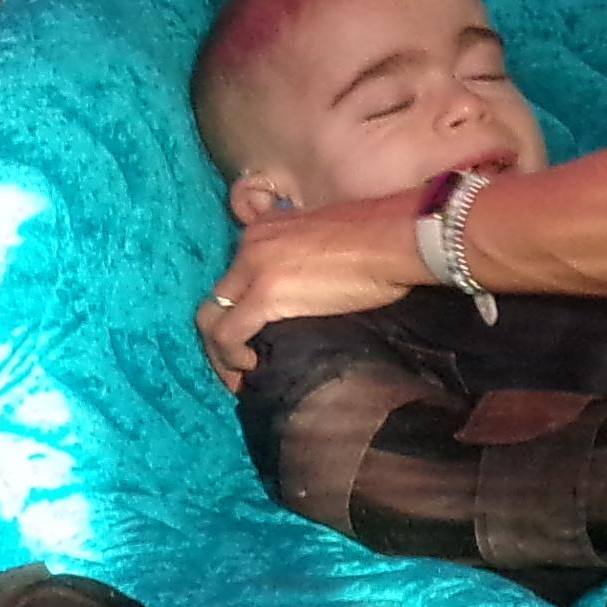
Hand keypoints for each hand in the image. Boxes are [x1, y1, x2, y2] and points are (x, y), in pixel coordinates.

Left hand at [201, 199, 425, 384]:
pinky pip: (229, 333)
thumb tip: (306, 297)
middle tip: (235, 367)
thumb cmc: (378, 244)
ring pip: (212, 318)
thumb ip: (304, 262)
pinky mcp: (266, 294)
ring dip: (220, 353)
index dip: (236, 312)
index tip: (250, 339)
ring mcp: (254, 268)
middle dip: (217, 337)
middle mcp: (251, 245)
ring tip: (239, 376)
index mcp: (265, 230)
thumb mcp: (326, 244)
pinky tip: (251, 368)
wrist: (393, 240)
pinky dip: (232, 357)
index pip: (234, 277)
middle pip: (215, 298)